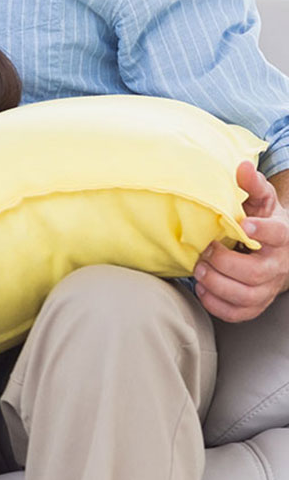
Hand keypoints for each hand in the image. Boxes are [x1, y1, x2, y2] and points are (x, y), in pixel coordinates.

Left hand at [194, 162, 288, 321]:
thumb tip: (242, 166)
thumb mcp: (262, 200)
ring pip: (245, 296)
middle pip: (254, 273)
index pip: (279, 236)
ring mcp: (268, 288)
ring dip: (216, 284)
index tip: (244, 226)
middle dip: (223, 263)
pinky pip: (238, 313)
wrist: (279, 252)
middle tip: (204, 252)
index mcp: (283, 237)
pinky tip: (203, 289)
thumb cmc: (265, 221)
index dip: (263, 232)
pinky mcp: (256, 304)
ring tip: (199, 269)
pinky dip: (216, 304)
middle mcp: (278, 266)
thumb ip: (252, 185)